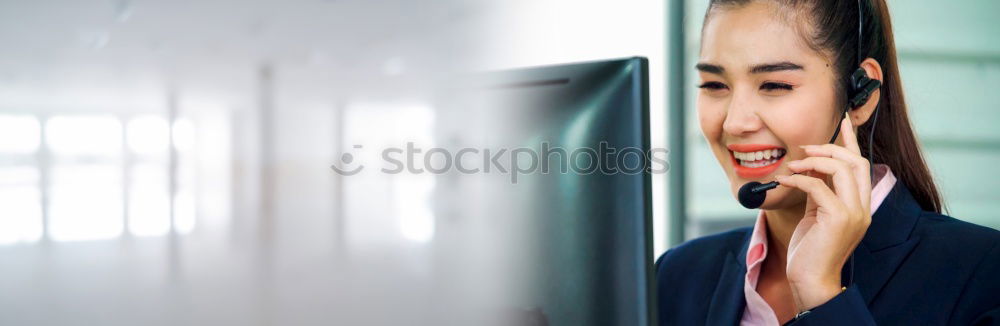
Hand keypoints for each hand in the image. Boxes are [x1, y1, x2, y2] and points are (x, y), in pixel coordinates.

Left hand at [775, 114, 871, 311]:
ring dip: (815, 161)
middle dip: (830, 148)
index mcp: (860, 204)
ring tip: (793, 164)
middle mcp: (863, 207)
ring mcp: (854, 213)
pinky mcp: (839, 219)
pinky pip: (819, 186)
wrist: (810, 280)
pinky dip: (800, 178)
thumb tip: (811, 168)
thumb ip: (820, 192)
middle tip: (805, 147)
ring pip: (843, 169)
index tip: (843, 120)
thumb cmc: (810, 250)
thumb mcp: (816, 214)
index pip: (860, 164)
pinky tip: (784, 179)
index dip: (851, 140)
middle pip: (855, 162)